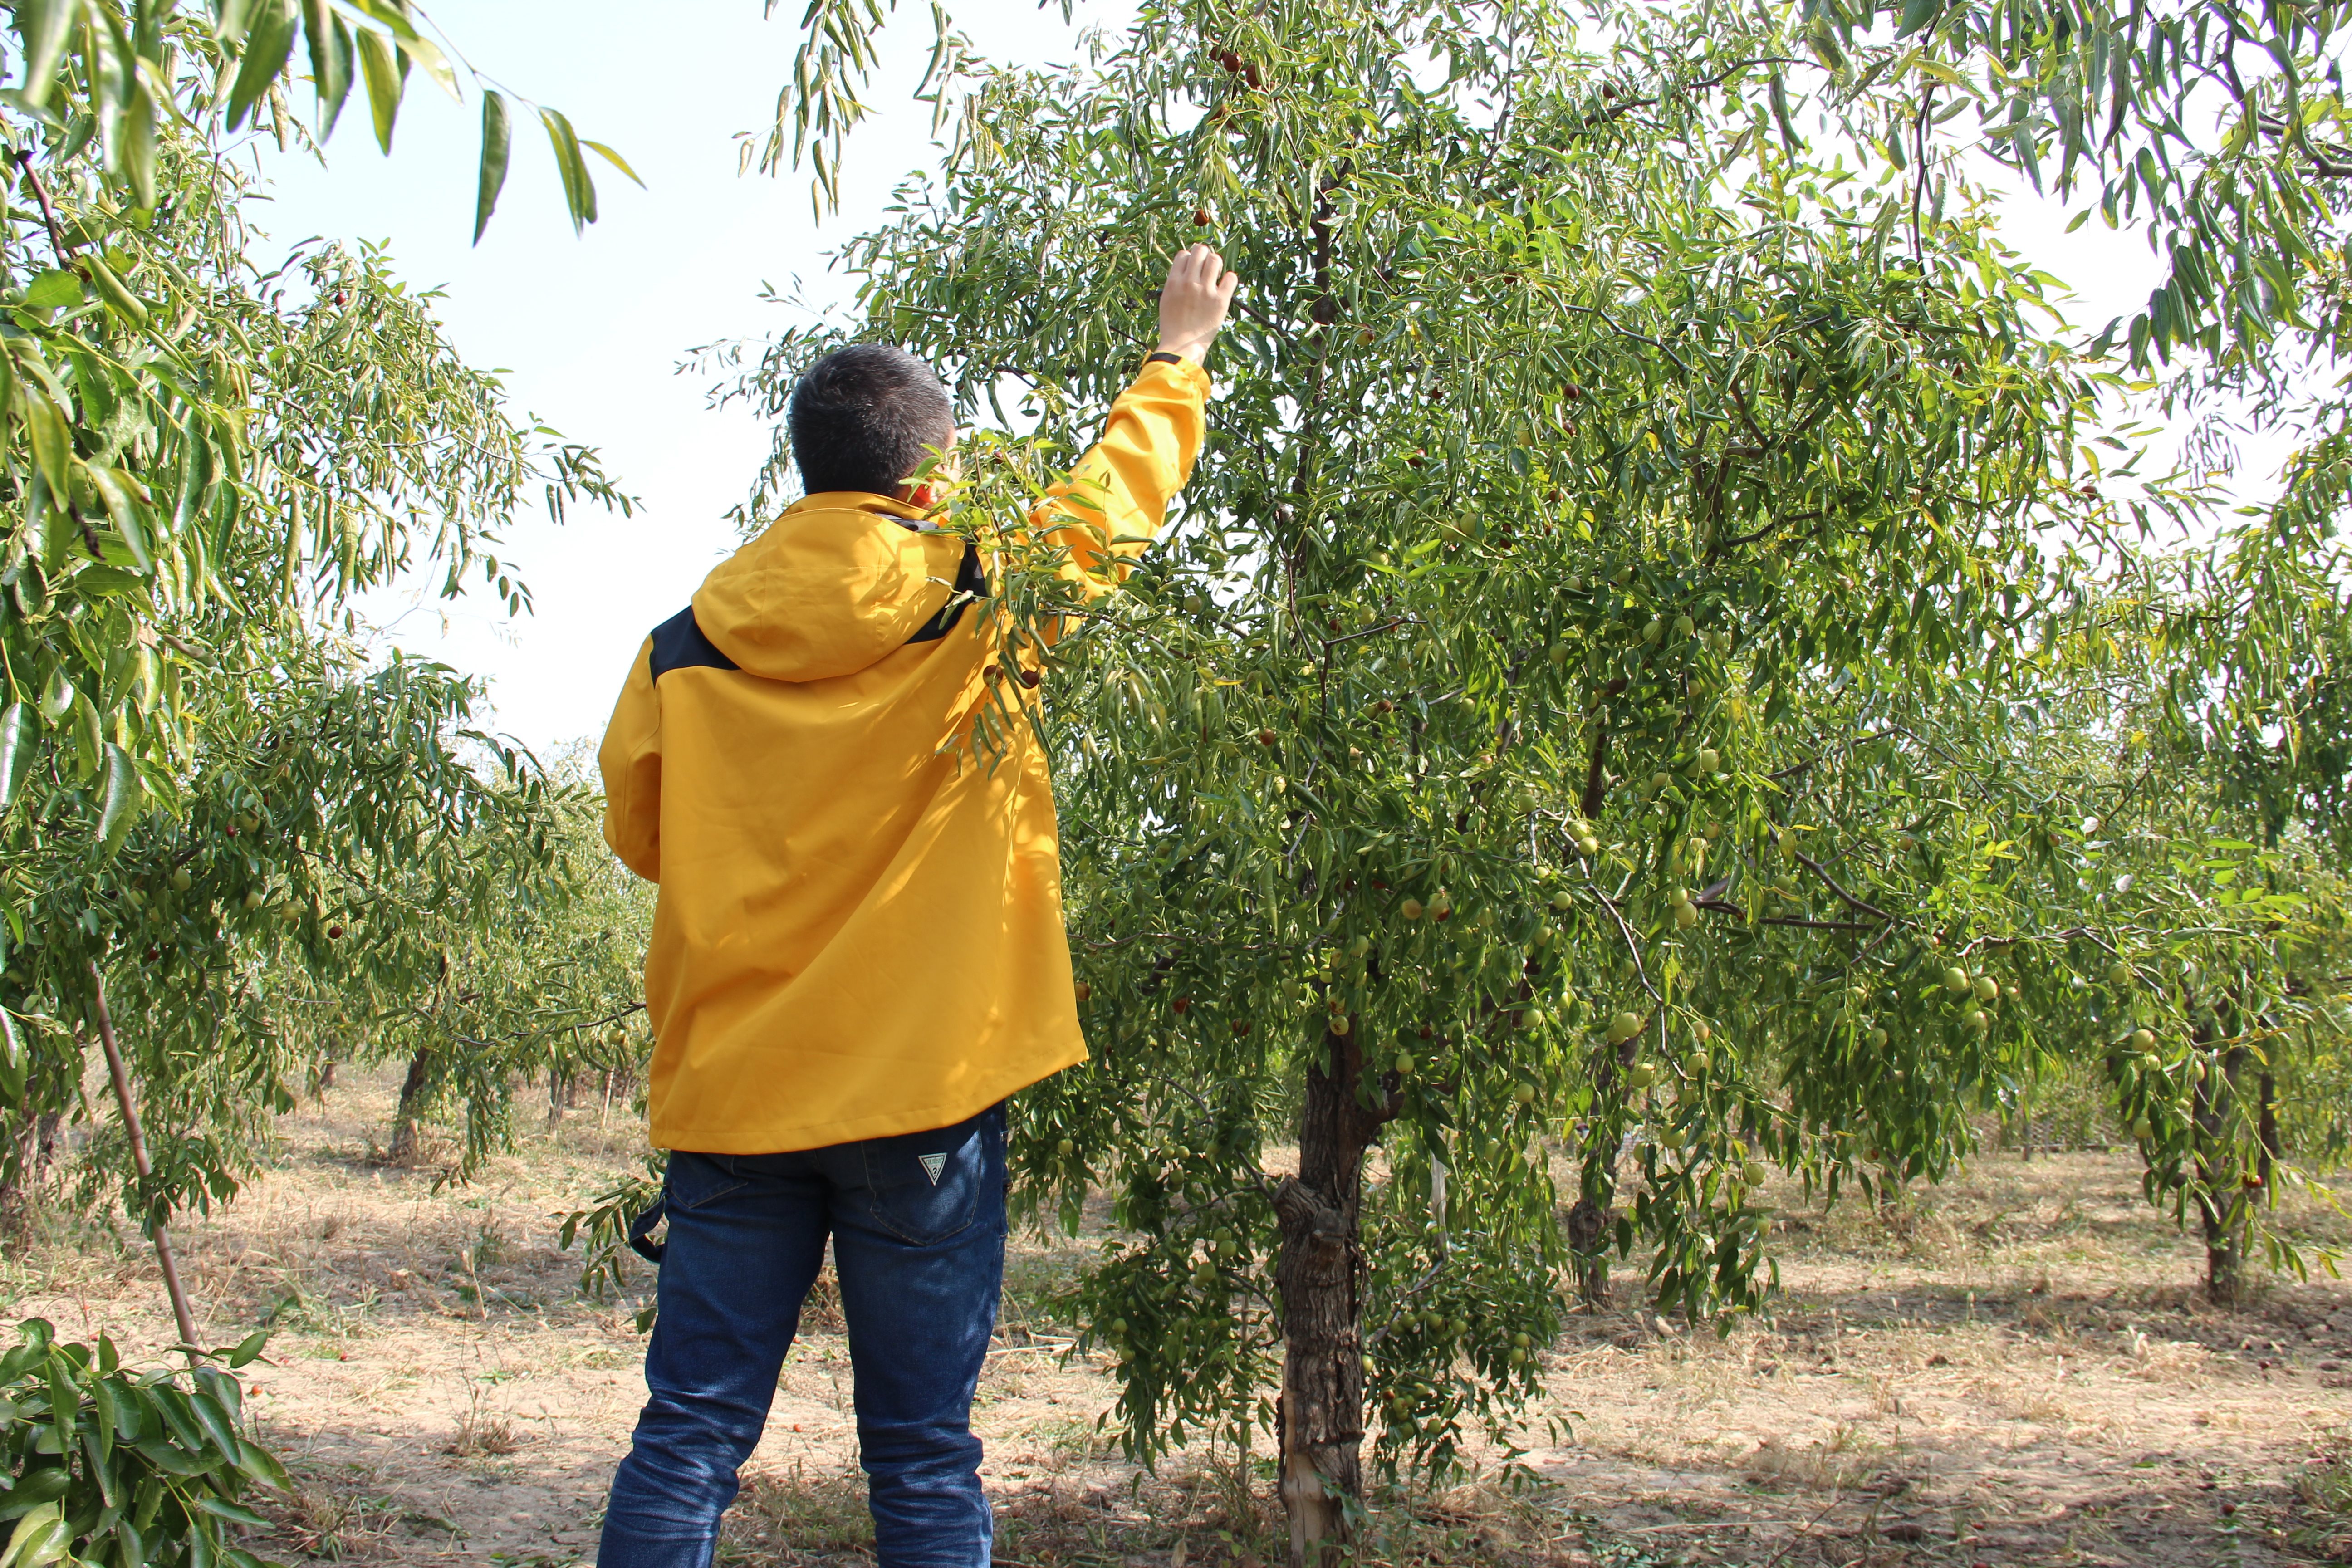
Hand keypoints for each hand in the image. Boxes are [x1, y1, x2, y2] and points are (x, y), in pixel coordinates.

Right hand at [1156, 244, 1239, 364]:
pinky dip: (1229, 278)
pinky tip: (1225, 285)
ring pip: (1215, 260)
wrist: (1181, 347)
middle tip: (1206, 264)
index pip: (1183, 254)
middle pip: (1200, 251)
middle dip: (1204, 254)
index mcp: (1174, 282)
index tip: (1193, 266)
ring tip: (1216, 274)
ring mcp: (1205, 291)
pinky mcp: (1220, 301)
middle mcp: (1189, 283)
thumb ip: (1175, 283)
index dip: (1189, 258)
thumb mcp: (1167, 300)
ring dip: (1216, 263)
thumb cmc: (1173, 326)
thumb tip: (1186, 267)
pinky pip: (1230, 278)